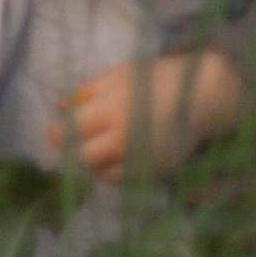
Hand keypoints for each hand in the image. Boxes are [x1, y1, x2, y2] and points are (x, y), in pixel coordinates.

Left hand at [57, 50, 245, 178]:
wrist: (201, 96)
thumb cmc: (157, 78)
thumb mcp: (119, 75)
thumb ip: (88, 92)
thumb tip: (60, 106)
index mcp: (113, 111)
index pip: (72, 131)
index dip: (57, 131)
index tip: (54, 128)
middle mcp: (126, 140)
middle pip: (85, 158)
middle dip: (74, 151)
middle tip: (73, 141)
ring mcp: (143, 160)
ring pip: (104, 175)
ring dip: (93, 164)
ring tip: (95, 147)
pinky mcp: (156, 173)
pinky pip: (125, 181)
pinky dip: (114, 172)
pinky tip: (115, 156)